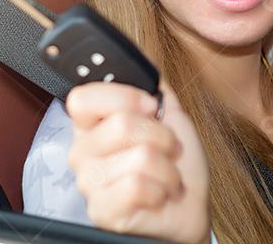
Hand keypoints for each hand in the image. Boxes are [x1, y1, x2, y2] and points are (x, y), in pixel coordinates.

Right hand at [66, 79, 209, 243]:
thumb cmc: (177, 164)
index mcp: (93, 125)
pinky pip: (136, 185)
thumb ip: (153, 86)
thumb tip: (141, 61)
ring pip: (138, 156)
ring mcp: (90, 183)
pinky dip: (161, 189)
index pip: (83, 98)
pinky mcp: (102, 211)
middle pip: (121, 124)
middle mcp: (84, 152)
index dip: (123, 96)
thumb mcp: (171, 115)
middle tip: (167, 149)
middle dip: (162, 136)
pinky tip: (158, 195)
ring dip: (167, 166)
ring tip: (165, 175)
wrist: (189, 206)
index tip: (150, 106)